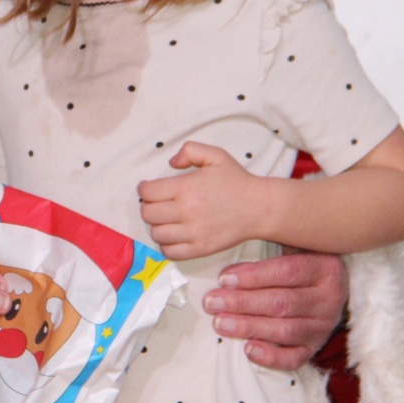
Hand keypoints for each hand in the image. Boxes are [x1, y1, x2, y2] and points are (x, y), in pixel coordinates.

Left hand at [137, 142, 269, 259]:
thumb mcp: (216, 155)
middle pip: (148, 214)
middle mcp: (187, 211)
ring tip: (166, 219)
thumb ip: (190, 151)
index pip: (148, 193)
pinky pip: (170, 252)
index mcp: (186, 188)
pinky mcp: (200, 249)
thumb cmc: (236, 181)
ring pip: (156, 234)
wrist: (259, 208)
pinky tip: (174, 235)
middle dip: (148, 207)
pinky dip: (166, 244)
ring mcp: (193, 233)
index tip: (149, 188)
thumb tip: (171, 163)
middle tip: (157, 203)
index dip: (144, 189)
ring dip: (157, 226)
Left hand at [203, 250, 346, 369]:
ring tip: (221, 323)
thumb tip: (235, 233)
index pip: (287, 273)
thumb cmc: (303, 260)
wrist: (333, 287)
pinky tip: (249, 350)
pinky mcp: (315, 347)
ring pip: (285, 330)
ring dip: (250, 327)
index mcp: (325, 269)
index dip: (254, 276)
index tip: (223, 278)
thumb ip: (276, 239)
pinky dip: (272, 357)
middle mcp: (329, 299)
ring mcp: (323, 326)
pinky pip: (295, 357)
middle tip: (212, 302)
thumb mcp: (298, 244)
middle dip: (243, 303)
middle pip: (282, 303)